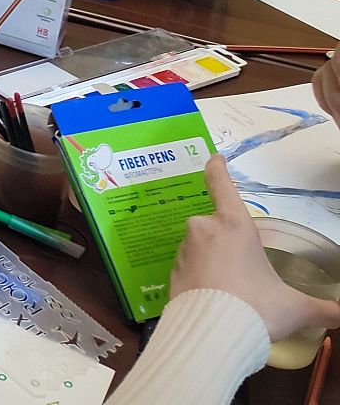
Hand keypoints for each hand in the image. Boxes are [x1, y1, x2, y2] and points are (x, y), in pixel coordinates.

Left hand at [171, 156, 339, 340]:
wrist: (210, 337)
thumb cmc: (255, 310)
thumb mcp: (295, 308)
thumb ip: (324, 308)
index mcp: (233, 225)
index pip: (222, 185)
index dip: (218, 169)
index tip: (214, 157)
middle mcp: (204, 230)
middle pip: (217, 226)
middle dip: (230, 245)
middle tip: (246, 275)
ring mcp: (183, 250)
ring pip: (201, 248)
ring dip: (214, 262)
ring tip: (233, 293)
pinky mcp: (171, 272)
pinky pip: (190, 268)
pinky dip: (201, 278)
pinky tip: (215, 300)